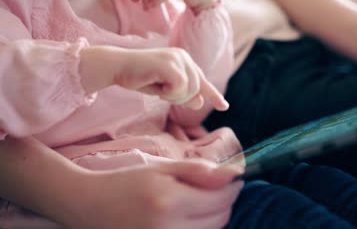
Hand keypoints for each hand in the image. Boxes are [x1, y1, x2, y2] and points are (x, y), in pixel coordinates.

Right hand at [64, 159, 242, 228]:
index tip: (234, 180)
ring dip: (213, 218)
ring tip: (198, 203)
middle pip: (219, 220)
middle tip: (215, 190)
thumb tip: (233, 173)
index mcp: (170, 202)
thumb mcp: (161, 169)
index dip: (232, 189)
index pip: (220, 201)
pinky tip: (189, 218)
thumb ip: (197, 171)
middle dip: (224, 203)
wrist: (89, 206)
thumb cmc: (126, 182)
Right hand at [79, 46, 228, 110]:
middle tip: (161, 92)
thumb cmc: (139, 77)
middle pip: (196, 89)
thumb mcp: (164, 90)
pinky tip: (155, 84)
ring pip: (190, 90)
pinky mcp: (171, 64)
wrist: (118, 67)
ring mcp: (178, 58)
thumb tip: (200, 102)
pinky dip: (168, 92)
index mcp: (184, 60)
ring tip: (157, 86)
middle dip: (180, 98)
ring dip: (173, 96)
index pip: (202, 81)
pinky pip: (180, 88)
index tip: (223, 106)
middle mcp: (184, 56)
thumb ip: (182, 94)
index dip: (213, 94)